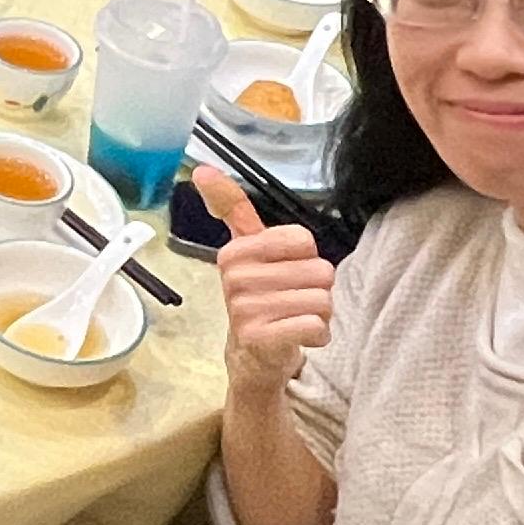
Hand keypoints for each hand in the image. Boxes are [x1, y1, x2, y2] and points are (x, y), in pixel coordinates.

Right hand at [198, 168, 333, 402]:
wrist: (253, 355)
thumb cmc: (260, 296)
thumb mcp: (248, 249)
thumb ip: (231, 207)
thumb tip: (201, 168)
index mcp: (235, 251)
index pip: (303, 240)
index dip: (307, 258)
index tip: (284, 270)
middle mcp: (235, 277)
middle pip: (319, 270)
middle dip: (317, 289)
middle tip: (293, 301)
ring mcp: (245, 309)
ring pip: (322, 300)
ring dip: (320, 314)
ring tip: (296, 319)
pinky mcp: (259, 338)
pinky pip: (314, 326)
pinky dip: (318, 334)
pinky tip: (300, 337)